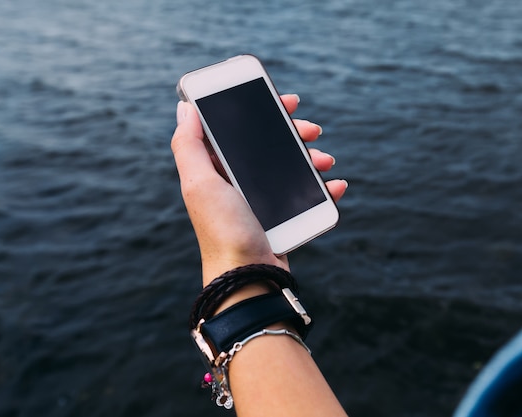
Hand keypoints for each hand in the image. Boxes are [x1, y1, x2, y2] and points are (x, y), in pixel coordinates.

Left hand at [171, 95, 346, 285]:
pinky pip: (305, 195)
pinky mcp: (280, 217)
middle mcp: (236, 182)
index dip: (259, 110)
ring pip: (290, 167)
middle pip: (268, 145)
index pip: (236, 129)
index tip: (284, 101)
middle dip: (293, 132)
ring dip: (312, 158)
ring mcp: (260, 200)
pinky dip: (323, 188)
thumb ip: (188, 145)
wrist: (250, 278)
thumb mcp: (200, 184)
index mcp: (215, 170)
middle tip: (313, 129)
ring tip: (326, 162)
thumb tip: (186, 108)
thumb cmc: (223, 230)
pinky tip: (335, 185)